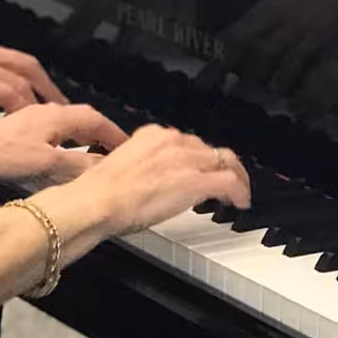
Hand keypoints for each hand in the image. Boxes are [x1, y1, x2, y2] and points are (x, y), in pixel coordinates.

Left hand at [0, 104, 126, 183]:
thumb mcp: (46, 164)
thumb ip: (79, 165)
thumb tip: (107, 168)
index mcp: (56, 116)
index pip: (97, 120)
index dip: (116, 134)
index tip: (130, 148)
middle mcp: (46, 112)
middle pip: (84, 118)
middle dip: (104, 133)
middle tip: (118, 151)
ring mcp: (32, 121)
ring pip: (69, 125)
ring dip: (86, 137)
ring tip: (97, 154)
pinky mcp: (21, 132)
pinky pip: (55, 133)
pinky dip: (68, 142)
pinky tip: (63, 156)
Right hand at [50, 125, 250, 238]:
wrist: (98, 201)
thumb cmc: (101, 192)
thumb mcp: (122, 167)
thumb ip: (142, 166)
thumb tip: (150, 180)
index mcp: (153, 135)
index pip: (187, 141)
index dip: (198, 156)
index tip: (199, 167)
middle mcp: (173, 141)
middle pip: (209, 149)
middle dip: (218, 165)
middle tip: (223, 181)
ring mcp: (186, 160)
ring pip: (224, 161)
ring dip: (235, 176)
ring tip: (238, 191)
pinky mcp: (196, 181)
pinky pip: (230, 182)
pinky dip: (240, 192)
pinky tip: (240, 202)